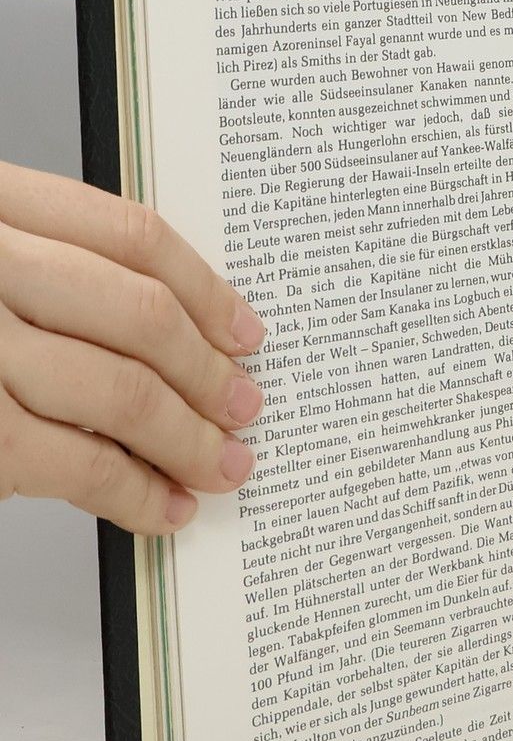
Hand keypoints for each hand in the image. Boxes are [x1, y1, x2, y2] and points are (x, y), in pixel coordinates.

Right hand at [0, 163, 265, 533]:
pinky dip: (131, 491)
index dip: (206, 286)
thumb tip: (165, 329)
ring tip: (222, 464)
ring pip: (118, 389)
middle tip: (244, 405)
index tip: (243, 329)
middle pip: (140, 313)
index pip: (130, 235)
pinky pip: (70, 462)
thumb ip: (40, 269)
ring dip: (187, 438)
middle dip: (207, 371)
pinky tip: (160, 506)